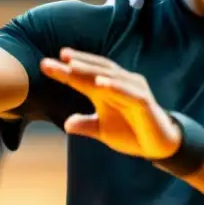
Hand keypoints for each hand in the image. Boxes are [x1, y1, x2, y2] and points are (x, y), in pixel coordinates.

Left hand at [40, 48, 181, 159]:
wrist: (158, 146)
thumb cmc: (132, 133)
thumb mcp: (104, 130)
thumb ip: (86, 125)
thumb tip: (67, 124)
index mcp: (108, 90)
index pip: (84, 77)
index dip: (67, 70)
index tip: (45, 64)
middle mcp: (120, 84)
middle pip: (95, 70)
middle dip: (75, 64)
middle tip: (56, 58)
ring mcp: (133, 91)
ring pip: (110, 77)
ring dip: (91, 70)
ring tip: (72, 65)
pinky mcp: (144, 102)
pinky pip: (128, 92)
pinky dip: (114, 86)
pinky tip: (100, 83)